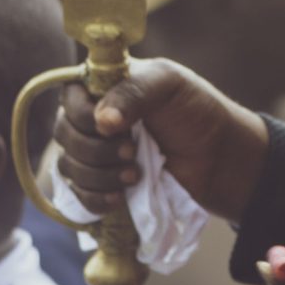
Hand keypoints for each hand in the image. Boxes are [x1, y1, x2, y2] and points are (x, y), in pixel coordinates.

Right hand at [55, 59, 268, 224]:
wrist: (220, 159)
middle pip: (64, 134)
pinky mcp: (102, 185)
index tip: (114, 125)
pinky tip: (120, 197)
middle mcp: (94, 117)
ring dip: (99, 175)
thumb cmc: (196, 111)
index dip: (82, 114)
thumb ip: (135, 91)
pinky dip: (95, 199)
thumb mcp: (170, 85)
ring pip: (69, 167)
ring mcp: (97, 153)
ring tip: (134, 174)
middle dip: (95, 149)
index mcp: (105, 85)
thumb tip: (101, 121)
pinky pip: (79, 196)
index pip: (69, 96)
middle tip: (131, 152)